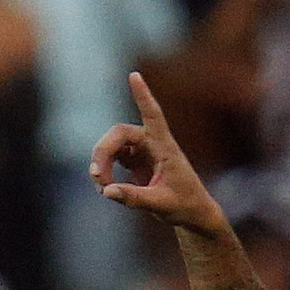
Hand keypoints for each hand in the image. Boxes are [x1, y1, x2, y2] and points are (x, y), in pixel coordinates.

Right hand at [90, 73, 225, 234]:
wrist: (192, 214)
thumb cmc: (185, 205)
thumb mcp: (160, 204)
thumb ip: (134, 198)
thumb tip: (106, 191)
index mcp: (166, 147)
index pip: (153, 116)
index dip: (143, 96)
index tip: (134, 76)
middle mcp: (152, 143)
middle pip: (119, 133)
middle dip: (103, 153)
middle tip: (97, 178)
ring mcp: (142, 151)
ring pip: (112, 146)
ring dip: (101, 164)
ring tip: (101, 188)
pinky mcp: (135, 162)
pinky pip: (112, 159)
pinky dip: (104, 172)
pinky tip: (105, 188)